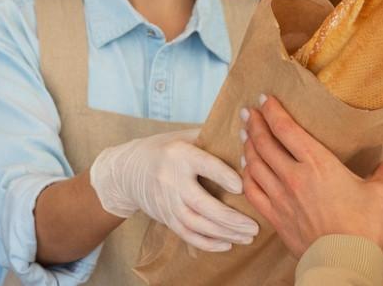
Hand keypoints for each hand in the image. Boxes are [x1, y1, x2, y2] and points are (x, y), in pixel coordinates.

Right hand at [90, 128, 260, 251]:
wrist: (128, 170)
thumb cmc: (166, 150)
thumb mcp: (184, 137)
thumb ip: (212, 139)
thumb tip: (250, 137)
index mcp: (180, 154)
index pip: (204, 165)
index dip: (223, 176)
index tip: (242, 186)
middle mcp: (171, 179)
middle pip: (201, 203)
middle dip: (229, 218)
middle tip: (254, 226)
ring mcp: (166, 202)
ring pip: (196, 224)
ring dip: (224, 234)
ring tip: (248, 237)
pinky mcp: (164, 217)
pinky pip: (186, 235)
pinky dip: (207, 243)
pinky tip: (228, 245)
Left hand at [239, 95, 382, 255]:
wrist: (344, 261)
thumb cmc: (362, 227)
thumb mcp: (379, 195)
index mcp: (318, 163)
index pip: (287, 129)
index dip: (273, 111)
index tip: (265, 99)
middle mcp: (294, 176)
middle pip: (265, 143)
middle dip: (255, 123)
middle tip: (249, 111)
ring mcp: (280, 196)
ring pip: (254, 164)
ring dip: (248, 146)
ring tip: (245, 134)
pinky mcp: (274, 216)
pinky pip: (252, 190)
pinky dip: (246, 175)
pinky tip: (245, 167)